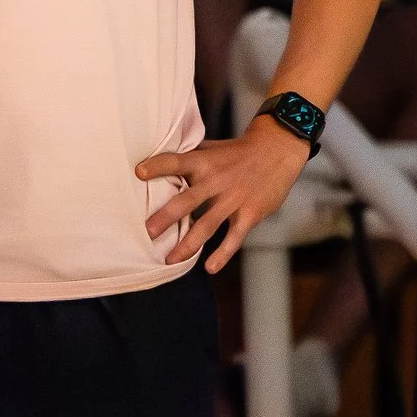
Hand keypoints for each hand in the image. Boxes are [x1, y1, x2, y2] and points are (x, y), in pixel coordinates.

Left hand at [136, 113, 313, 274]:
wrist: (277, 151)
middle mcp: (216, 180)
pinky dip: (222, 254)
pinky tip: (209, 268)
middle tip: (148, 232)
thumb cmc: (237, 152)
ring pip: (207, 225)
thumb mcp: (211, 149)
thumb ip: (188, 158)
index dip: (158, 166)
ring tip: (169, 259)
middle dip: (166, 217)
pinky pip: (234, 238)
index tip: (139, 172)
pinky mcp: (250, 214)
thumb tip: (155, 162)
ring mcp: (233, 199)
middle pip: (187, 200)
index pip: (176, 161)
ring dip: (187, 244)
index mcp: (204, 162)